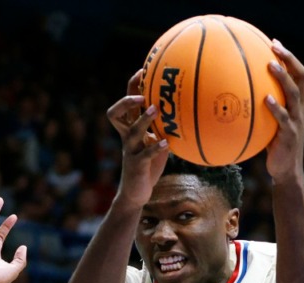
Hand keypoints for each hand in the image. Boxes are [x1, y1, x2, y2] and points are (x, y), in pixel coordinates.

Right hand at [107, 70, 169, 210]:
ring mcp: (130, 150)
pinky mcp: (136, 165)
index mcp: (131, 128)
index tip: (143, 70)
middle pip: (116, 113)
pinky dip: (155, 148)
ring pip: (131, 131)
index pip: (127, 102)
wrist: (136, 192)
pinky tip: (166, 144)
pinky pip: (145, 154)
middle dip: (127, 101)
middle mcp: (127, 136)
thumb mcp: (156, 143)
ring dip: (143, 120)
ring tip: (155, 110)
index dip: (132, 86)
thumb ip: (164, 128)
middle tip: (141, 95)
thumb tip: (187, 112)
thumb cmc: (149, 164)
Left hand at [264, 40, 303, 182]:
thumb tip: (235, 97)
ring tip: (270, 65)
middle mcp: (300, 109)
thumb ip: (261, 110)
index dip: (289, 58)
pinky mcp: (290, 135)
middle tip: (274, 46)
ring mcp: (297, 121)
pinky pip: (283, 118)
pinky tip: (265, 99)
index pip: (299, 74)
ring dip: (283, 78)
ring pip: (294, 93)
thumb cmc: (274, 148)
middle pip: (301, 77)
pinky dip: (276, 107)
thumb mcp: (270, 125)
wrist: (286, 172)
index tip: (274, 43)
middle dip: (289, 59)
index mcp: (298, 104)